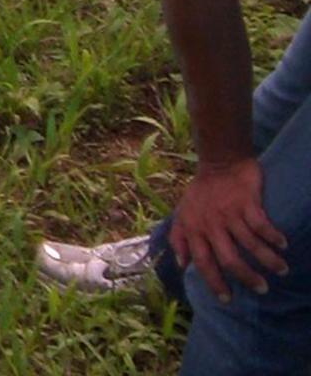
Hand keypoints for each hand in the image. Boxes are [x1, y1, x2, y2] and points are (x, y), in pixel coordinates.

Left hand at [171, 159, 288, 300]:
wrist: (219, 162)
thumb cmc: (201, 192)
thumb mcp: (183, 214)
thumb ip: (180, 239)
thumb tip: (181, 265)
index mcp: (194, 229)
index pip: (203, 262)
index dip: (214, 283)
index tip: (227, 299)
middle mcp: (211, 224)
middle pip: (229, 259)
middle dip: (246, 277)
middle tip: (262, 289)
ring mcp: (229, 213)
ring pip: (250, 244)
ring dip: (268, 260)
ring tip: (281, 270)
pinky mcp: (246, 202)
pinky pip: (262, 225)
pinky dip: (273, 236)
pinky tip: (282, 244)